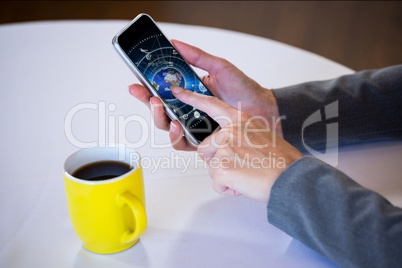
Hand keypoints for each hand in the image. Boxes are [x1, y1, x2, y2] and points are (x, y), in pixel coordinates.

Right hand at [129, 40, 282, 150]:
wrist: (263, 109)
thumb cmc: (243, 89)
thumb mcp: (219, 67)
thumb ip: (197, 56)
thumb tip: (175, 43)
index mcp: (189, 92)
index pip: (162, 90)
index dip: (147, 88)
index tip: (137, 83)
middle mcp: (189, 110)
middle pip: (160, 110)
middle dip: (148, 103)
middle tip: (148, 96)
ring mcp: (194, 126)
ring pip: (167, 127)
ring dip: (159, 118)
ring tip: (161, 107)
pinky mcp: (202, 141)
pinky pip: (182, 143)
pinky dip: (175, 136)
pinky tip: (176, 126)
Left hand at [171, 86, 301, 202]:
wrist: (290, 177)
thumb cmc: (281, 160)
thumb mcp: (261, 134)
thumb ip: (241, 134)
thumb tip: (231, 145)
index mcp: (239, 120)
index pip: (211, 105)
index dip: (192, 98)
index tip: (177, 92)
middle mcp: (229, 131)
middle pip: (205, 148)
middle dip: (218, 160)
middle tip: (242, 165)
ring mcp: (223, 148)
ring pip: (211, 167)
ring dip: (225, 175)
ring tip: (246, 174)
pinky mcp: (221, 167)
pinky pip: (217, 183)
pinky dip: (228, 188)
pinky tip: (245, 183)